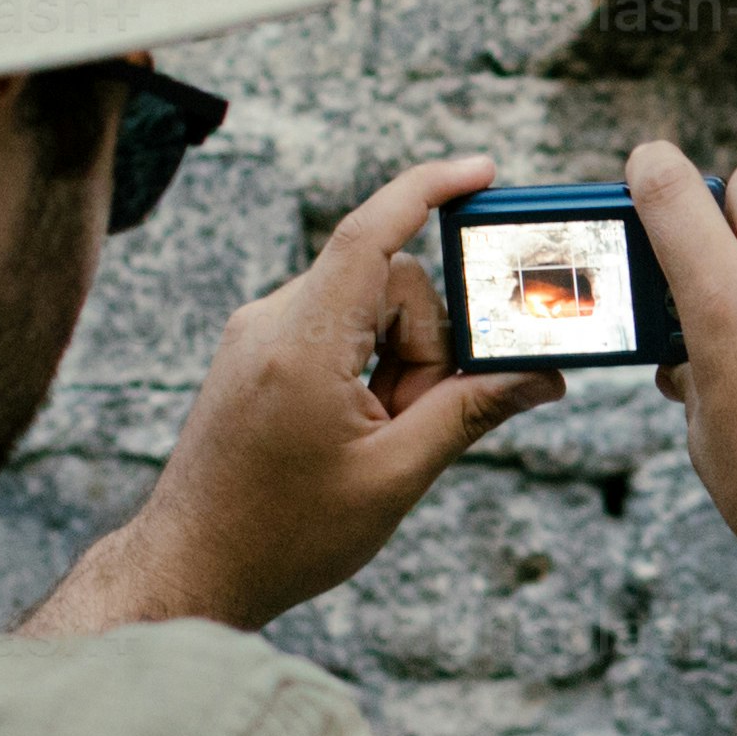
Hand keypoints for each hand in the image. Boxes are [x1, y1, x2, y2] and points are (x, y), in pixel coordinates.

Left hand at [37, 153, 558, 636]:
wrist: (193, 565)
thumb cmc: (284, 533)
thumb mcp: (394, 477)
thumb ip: (471, 412)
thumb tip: (543, 375)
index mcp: (302, 346)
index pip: (370, 234)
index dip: (428, 190)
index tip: (481, 171)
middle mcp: (271, 320)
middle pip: (389, 284)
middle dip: (424, 345)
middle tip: (410, 422)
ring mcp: (258, 331)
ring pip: (366, 306)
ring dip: (395, 362)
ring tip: (375, 439)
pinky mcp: (256, 348)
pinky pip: (336, 326)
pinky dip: (366, 366)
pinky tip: (356, 428)